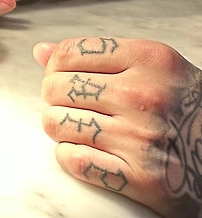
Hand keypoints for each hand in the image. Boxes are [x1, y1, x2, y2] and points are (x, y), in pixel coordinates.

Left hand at [35, 36, 201, 217]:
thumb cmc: (188, 107)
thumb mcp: (157, 68)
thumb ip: (101, 56)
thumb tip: (42, 51)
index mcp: (150, 60)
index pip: (69, 53)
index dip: (56, 66)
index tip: (65, 77)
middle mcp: (144, 96)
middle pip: (56, 88)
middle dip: (56, 98)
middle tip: (75, 106)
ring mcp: (142, 138)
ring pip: (57, 123)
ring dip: (61, 128)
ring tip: (81, 128)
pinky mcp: (142, 178)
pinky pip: (74, 160)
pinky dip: (71, 157)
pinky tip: (87, 152)